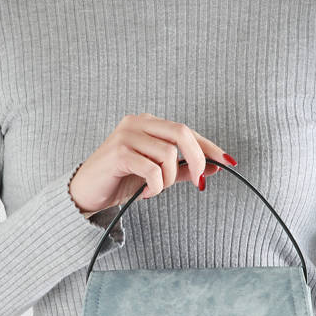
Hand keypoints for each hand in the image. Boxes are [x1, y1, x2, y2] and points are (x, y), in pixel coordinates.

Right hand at [69, 112, 234, 213]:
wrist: (86, 192)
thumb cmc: (120, 180)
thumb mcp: (157, 175)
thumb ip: (184, 170)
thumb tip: (215, 168)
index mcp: (148, 123)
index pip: (186, 131)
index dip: (210, 147)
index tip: (229, 161)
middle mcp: (137, 123)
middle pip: (181, 133)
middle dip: (197, 159)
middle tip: (199, 181)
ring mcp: (126, 135)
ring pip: (167, 153)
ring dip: (170, 178)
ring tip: (157, 189)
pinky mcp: (118, 153)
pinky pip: (152, 169)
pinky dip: (156, 185)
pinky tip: (147, 192)